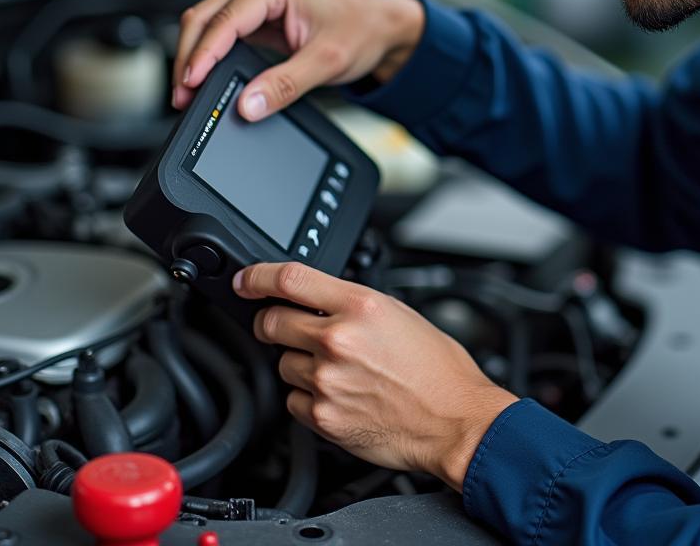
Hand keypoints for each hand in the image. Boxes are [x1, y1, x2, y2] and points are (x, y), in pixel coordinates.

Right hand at [172, 0, 423, 119]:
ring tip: (189, 93)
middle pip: (203, 18)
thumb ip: (285, 86)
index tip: (189, 84)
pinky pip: (221, 31)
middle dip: (188, 58)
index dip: (201, 55)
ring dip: (195, 57)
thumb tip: (247, 105)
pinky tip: (206, 79)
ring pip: (206, 23)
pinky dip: (210, 55)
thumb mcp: (327, 62)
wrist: (383, 23)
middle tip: (182, 97)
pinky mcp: (255, 11)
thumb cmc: (362, 28)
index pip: (223, 21)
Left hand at [234, 262, 517, 489]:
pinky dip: (307, 397)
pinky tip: (338, 395)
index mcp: (361, 306)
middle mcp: (338, 340)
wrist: (454, 422)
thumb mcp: (400, 315)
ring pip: (282, 364)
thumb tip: (321, 303)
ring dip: (299, 363)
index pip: (289, 279)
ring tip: (338, 371)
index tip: (245, 281)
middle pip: (271, 322)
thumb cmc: (438, 371)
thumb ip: (354, 305)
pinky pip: (292, 400)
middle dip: (272, 323)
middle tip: (285, 327)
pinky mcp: (322, 417)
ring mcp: (326, 381)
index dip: (256, 277)